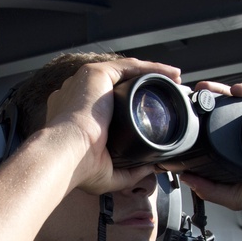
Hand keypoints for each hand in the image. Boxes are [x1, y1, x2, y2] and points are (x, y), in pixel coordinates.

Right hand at [41, 57, 180, 194]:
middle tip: (167, 93)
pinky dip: (152, 68)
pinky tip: (171, 74)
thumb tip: (150, 169)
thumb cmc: (79, 167)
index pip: (104, 103)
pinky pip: (129, 66)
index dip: (128, 105)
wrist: (67, 154)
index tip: (147, 111)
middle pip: (116, 85)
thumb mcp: (108, 174)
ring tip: (175, 79)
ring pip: (125, 72)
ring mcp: (85, 82)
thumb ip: (129, 172)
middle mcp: (77, 94)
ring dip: (152, 73)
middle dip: (143, 86)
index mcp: (74, 115)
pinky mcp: (95, 73)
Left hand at [177, 81, 241, 220]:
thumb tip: (186, 179)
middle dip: (209, 97)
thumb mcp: (237, 196)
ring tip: (208, 89)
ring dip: (224, 89)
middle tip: (193, 95)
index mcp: (240, 146)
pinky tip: (237, 90)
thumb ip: (211, 190)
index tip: (186, 115)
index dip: (201, 118)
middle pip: (227, 107)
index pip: (216, 126)